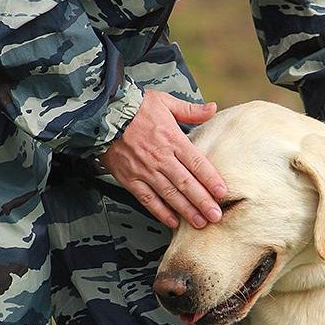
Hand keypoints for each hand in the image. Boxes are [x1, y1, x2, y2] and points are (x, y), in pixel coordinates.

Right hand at [100, 91, 226, 228]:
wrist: (102, 114)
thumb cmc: (136, 107)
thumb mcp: (166, 102)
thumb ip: (191, 110)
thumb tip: (213, 108)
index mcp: (172, 139)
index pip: (197, 163)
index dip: (211, 179)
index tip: (222, 193)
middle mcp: (160, 157)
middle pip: (186, 183)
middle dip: (203, 201)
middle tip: (216, 216)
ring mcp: (145, 170)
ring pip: (170, 195)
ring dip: (186, 210)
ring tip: (200, 222)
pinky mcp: (130, 179)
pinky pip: (148, 200)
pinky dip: (161, 212)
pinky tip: (172, 222)